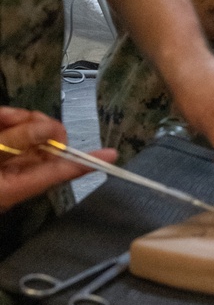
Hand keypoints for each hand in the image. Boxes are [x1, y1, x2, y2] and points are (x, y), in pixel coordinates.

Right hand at [0, 107, 116, 211]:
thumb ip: (15, 143)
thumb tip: (51, 130)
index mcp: (17, 185)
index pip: (60, 172)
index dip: (86, 162)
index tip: (112, 155)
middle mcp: (18, 174)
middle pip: (47, 143)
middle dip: (34, 124)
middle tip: (8, 119)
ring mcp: (9, 163)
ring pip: (32, 131)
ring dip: (16, 120)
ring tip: (0, 119)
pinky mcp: (3, 152)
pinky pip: (13, 130)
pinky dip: (6, 120)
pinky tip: (0, 118)